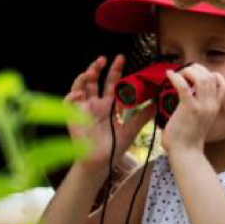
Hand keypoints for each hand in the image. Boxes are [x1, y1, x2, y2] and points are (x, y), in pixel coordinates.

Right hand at [65, 55, 154, 173]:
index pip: (111, 83)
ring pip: (80, 87)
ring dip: (83, 77)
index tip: (121, 58)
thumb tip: (156, 104)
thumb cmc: (114, 148)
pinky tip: (80, 94)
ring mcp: (84, 109)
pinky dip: (72, 96)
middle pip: (94, 80)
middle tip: (103, 59)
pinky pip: (68, 103)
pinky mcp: (74, 117)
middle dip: (97, 68)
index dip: (115, 70)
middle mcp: (95, 104)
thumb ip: (142, 117)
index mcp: (109, 105)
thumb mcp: (131, 130)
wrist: (101, 164)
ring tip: (90, 72)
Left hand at [161, 64, 224, 155]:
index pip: (223, 84)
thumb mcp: (202, 119)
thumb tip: (188, 93)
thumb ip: (200, 106)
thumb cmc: (188, 138)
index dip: (211, 74)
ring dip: (188, 71)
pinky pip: (183, 86)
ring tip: (179, 74)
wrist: (185, 154)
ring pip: (201, 78)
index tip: (197, 75)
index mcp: (215, 107)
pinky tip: (169, 75)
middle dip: (197, 69)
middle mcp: (211, 105)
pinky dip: (176, 77)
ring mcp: (201, 107)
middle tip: (184, 72)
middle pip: (211, 76)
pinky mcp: (189, 109)